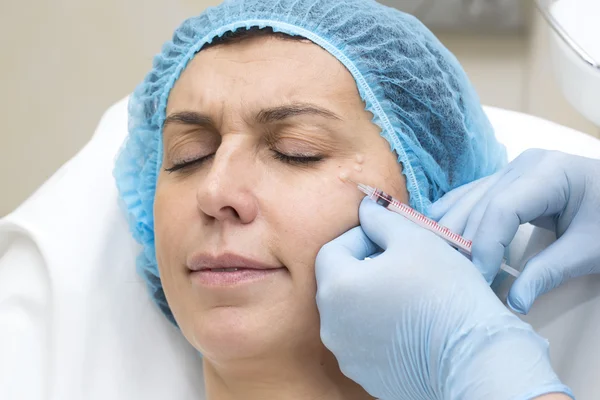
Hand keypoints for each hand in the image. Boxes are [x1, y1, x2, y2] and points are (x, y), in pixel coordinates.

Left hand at [315, 197, 570, 399]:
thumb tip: (365, 208)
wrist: (473, 356)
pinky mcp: (366, 376)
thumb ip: (381, 219)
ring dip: (371, 297)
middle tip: (399, 262)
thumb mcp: (414, 239)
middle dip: (364, 266)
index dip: (359, 237)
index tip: (387, 238)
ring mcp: (347, 355)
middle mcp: (331, 326)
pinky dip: (379, 327)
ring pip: (350, 313)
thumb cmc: (445, 291)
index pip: (332, 250)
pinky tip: (410, 322)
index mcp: (336, 289)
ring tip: (406, 292)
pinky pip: (364, 342)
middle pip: (338, 283)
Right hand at [429, 149, 599, 313]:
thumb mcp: (589, 248)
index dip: (485, 244)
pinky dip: (454, 216)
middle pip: (479, 204)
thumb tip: (515, 303)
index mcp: (548, 173)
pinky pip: (471, 196)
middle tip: (457, 277)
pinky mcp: (505, 179)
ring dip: (452, 231)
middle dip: (465, 242)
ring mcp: (511, 169)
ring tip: (444, 262)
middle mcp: (522, 165)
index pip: (501, 208)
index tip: (481, 278)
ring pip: (467, 199)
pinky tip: (437, 234)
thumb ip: (549, 272)